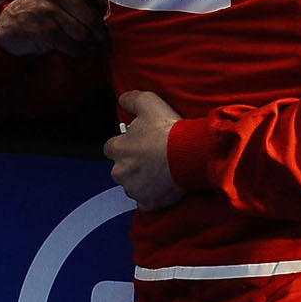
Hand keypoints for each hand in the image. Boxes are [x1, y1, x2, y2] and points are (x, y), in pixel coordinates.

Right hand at [0, 0, 107, 56]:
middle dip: (102, 28)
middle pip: (92, 13)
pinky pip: (73, 45)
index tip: (112, 9)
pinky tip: (80, 47)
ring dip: (92, 41)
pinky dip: (81, 50)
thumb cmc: (45, 5)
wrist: (12, 25)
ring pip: (84, 31)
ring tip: (94, 41)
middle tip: (105, 33)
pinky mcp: (43, 30)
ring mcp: (46, 8)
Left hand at [105, 91, 182, 209]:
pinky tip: (164, 187)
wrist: (189, 153)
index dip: (125, 145)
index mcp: (117, 148)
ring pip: (133, 186)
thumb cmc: (168, 130)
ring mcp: (133, 189)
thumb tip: (122, 99)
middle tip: (153, 158)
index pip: (111, 148)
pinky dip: (153, 196)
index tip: (138, 143)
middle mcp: (120, 171)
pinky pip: (146, 202)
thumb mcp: (148, 102)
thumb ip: (131, 99)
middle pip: (121, 169)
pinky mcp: (147, 202)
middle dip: (133, 165)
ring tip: (162, 171)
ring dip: (143, 180)